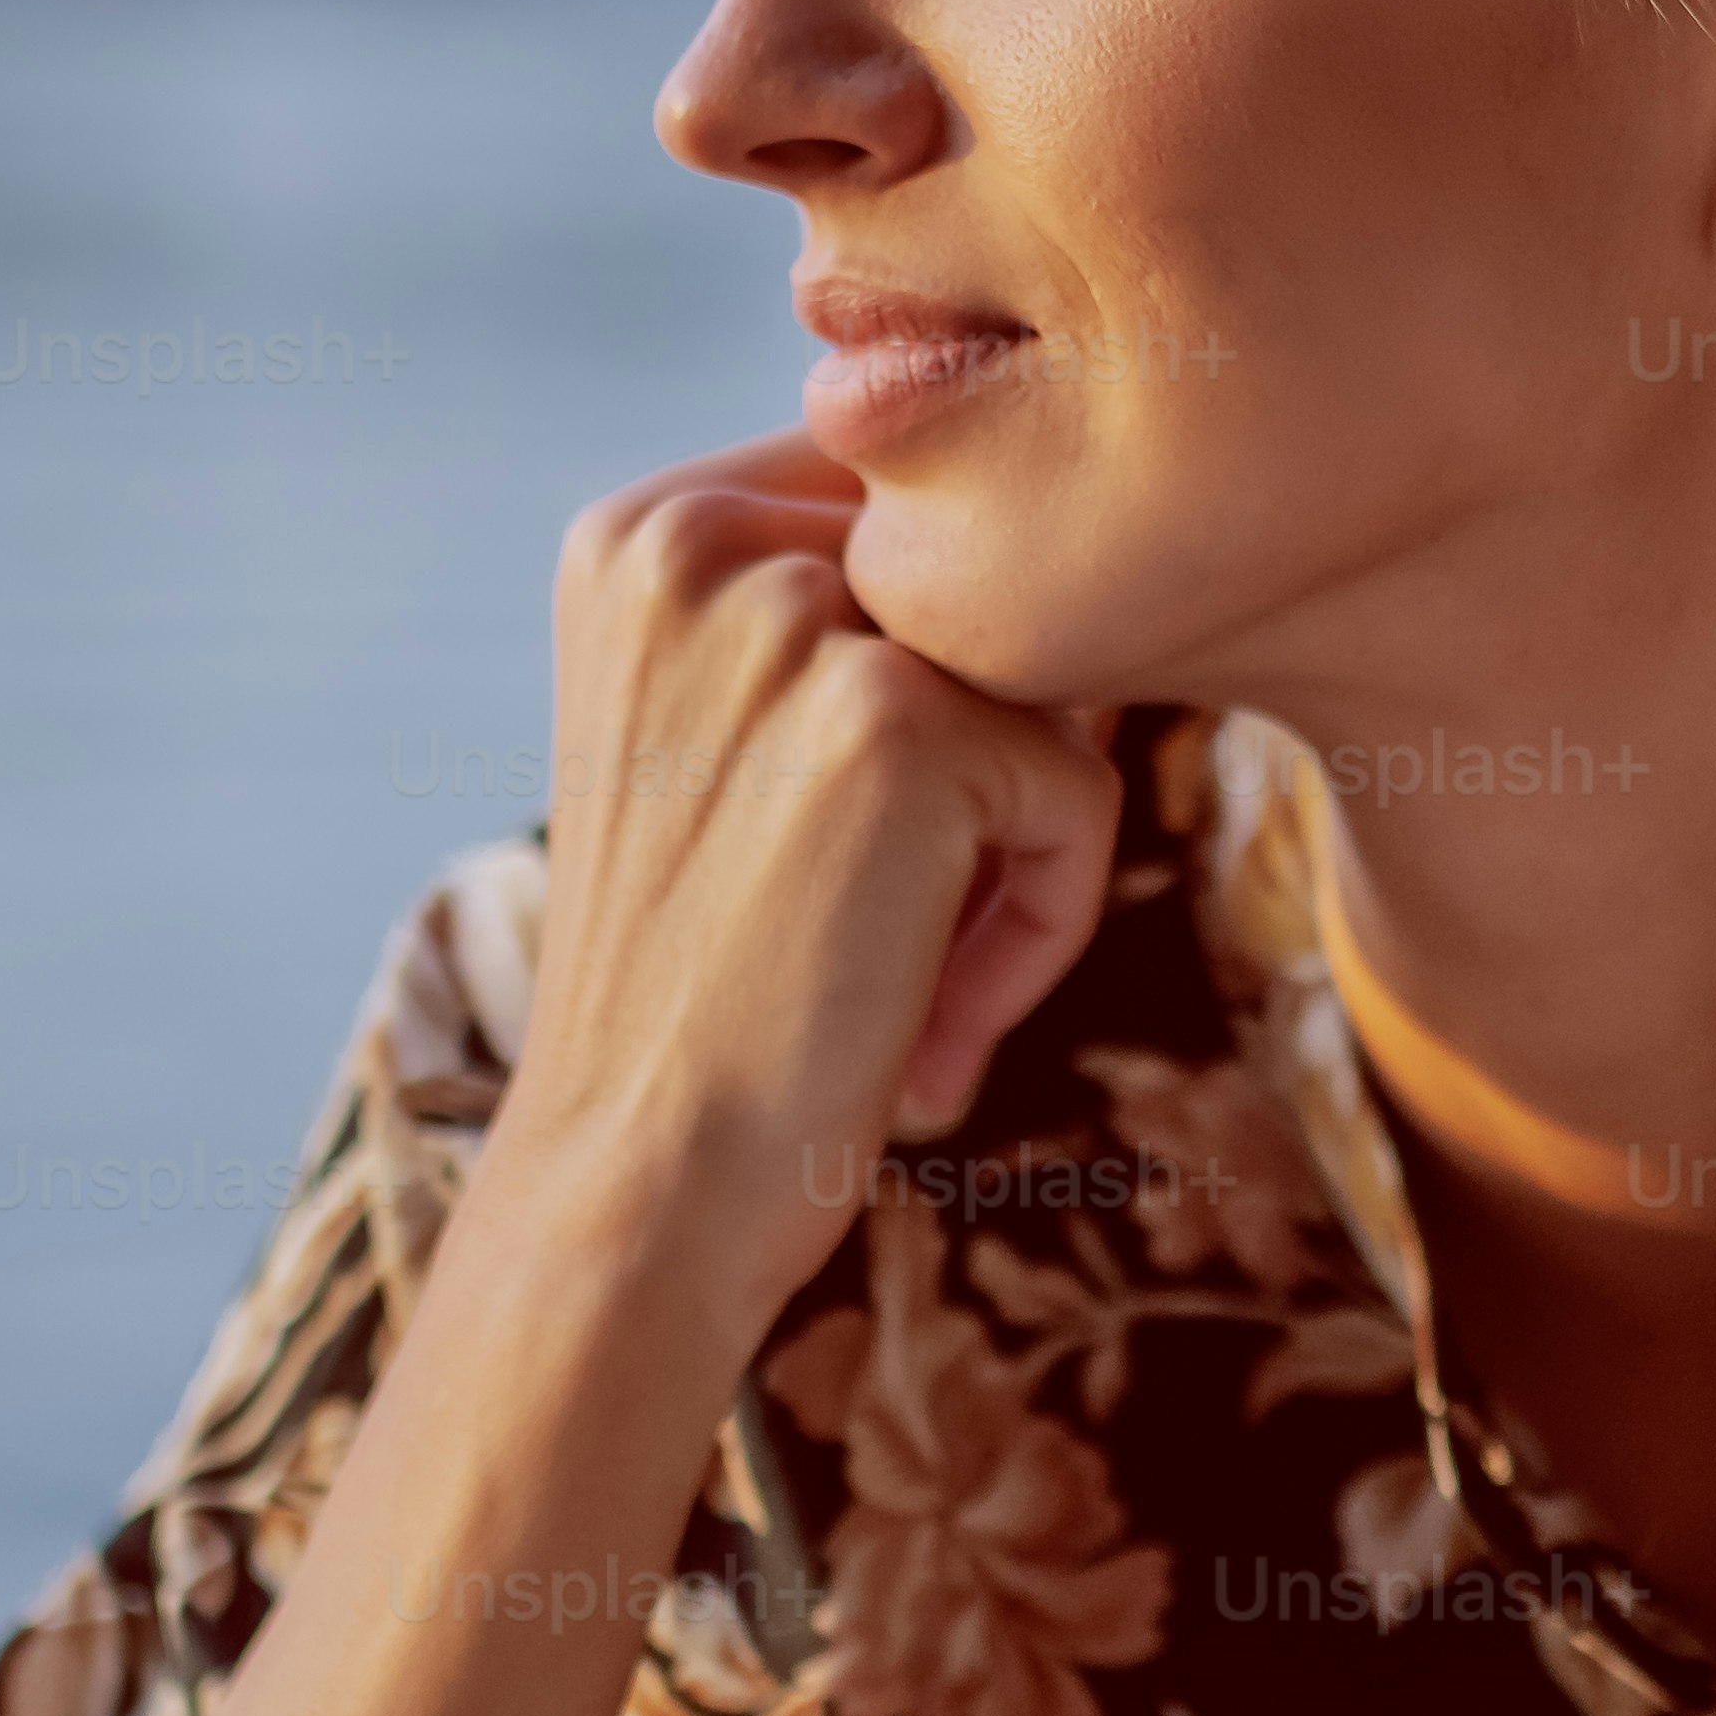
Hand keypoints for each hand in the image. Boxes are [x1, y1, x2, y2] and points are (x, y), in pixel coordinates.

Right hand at [484, 431, 1123, 1345]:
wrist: (636, 1191)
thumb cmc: (703, 996)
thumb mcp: (723, 750)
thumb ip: (844, 621)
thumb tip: (1071, 555)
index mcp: (639, 532)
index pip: (900, 524)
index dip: (940, 686)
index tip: (853, 846)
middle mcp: (694, 542)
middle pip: (982, 603)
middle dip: (984, 773)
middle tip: (891, 934)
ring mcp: (791, 622)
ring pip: (1044, 693)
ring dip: (1012, 859)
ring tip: (912, 988)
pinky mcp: (893, 722)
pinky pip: (1078, 794)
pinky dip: (1042, 929)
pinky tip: (930, 1032)